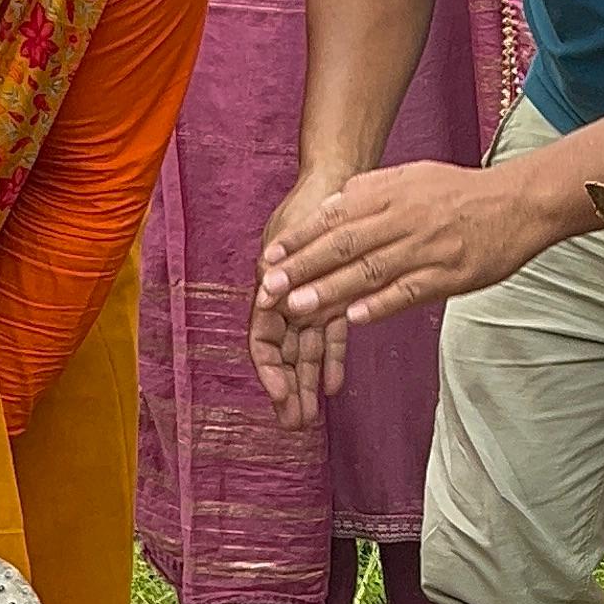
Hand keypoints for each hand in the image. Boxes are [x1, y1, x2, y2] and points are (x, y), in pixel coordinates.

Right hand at [248, 164, 355, 427]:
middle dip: (288, 388)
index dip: (269, 368)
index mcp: (271, 287)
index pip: (263, 339)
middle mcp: (287, 297)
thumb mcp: (289, 238)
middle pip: (284, 353)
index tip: (280, 393)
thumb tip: (269, 299)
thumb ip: (279, 272)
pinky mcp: (334, 295)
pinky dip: (331, 358)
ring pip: (306, 349)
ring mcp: (310, 298)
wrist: (340, 181)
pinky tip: (334, 385)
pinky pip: (331, 334)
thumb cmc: (308, 206)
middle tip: (293, 422)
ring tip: (309, 416)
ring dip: (306, 382)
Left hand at [253, 159, 547, 384]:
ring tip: (299, 308)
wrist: (518, 202)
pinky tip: (353, 319)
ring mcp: (427, 248)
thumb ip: (369, 191)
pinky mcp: (450, 274)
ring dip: (332, 291)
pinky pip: (409, 292)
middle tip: (271, 289)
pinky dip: (380, 305)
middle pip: (346, 245)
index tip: (271, 258)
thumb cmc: (460, 192)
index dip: (301, 239)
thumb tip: (330, 206)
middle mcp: (404, 219)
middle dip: (304, 268)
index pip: (335, 217)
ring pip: (371, 271)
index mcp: (391, 193)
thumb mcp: (410, 176)